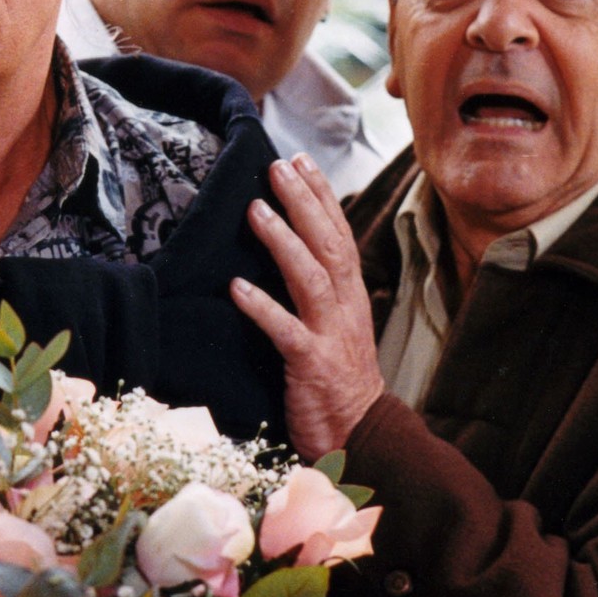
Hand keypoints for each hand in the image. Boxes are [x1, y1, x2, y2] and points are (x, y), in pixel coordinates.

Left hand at [230, 153, 385, 459]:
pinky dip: (261, 307)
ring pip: (311, 277)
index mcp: (351, 295)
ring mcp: (330, 335)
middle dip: (305, 202)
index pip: (339, 233)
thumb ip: (319, 289)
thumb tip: (293, 248)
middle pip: (329, 244)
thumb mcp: (335, 326)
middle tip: (278, 167)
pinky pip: (285, 330)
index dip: (322, 195)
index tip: (301, 161)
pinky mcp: (311, 365)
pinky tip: (236, 287)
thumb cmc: (339, 379)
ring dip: (283, 241)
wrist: (361, 435)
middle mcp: (345, 307)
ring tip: (256, 209)